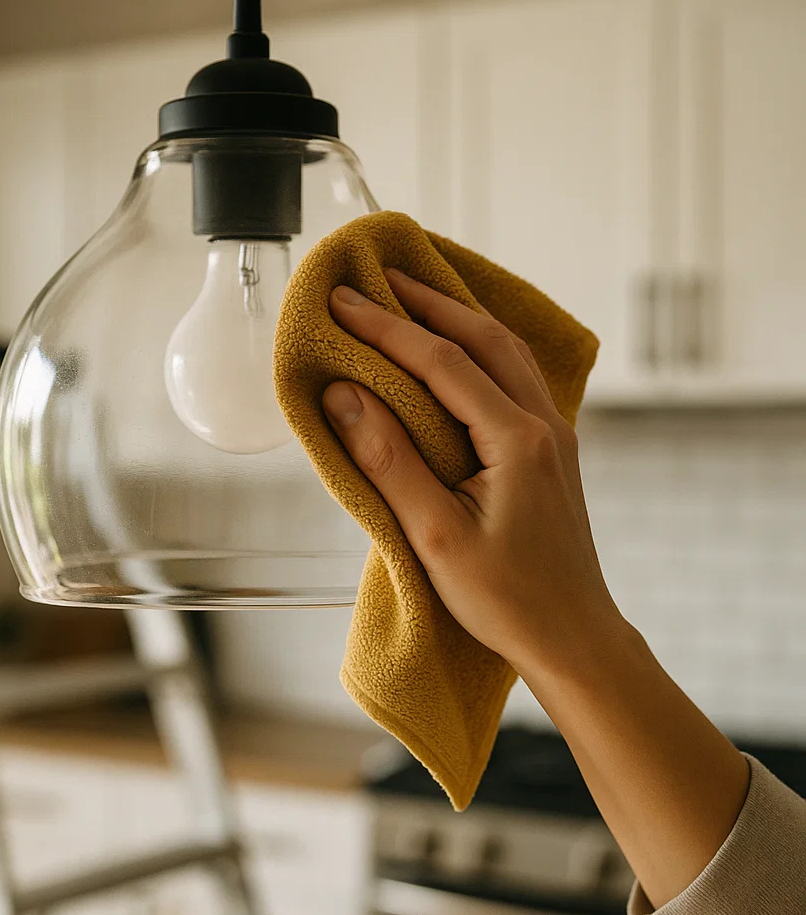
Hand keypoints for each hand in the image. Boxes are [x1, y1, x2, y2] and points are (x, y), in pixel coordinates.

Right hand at [323, 269, 627, 678]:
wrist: (573, 638)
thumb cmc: (506, 599)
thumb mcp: (436, 535)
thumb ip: (389, 460)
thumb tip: (343, 396)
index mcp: (516, 440)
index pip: (441, 362)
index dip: (387, 327)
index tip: (342, 301)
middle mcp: (543, 425)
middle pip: (483, 337)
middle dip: (428, 302)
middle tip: (379, 276)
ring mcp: (554, 436)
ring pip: (506, 352)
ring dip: (459, 318)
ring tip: (415, 298)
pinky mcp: (552, 452)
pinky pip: (516, 377)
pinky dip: (482, 348)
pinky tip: (461, 352)